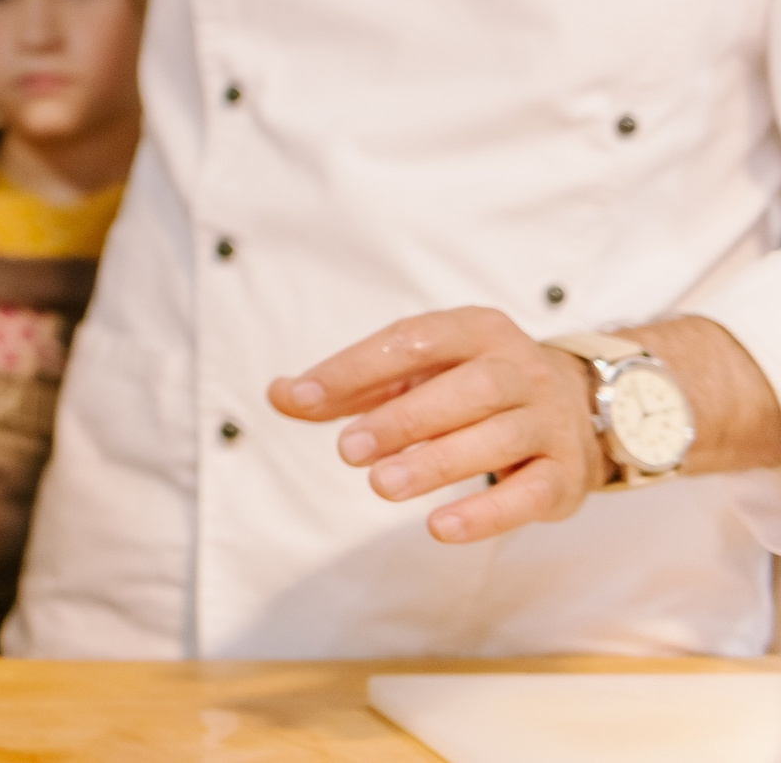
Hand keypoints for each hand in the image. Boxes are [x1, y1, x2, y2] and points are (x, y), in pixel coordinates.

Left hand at [270, 307, 607, 544]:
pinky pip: (531, 492)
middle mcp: (519, 368)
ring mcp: (549, 420)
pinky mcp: (566, 474)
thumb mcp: (413, 374)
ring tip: (382, 485)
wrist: (577, 408)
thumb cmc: (469, 388)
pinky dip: (487, 513)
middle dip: (402, 420)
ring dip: (437, 462)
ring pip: (498, 437)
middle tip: (348, 450)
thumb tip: (281, 395)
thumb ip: (349, 387)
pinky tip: (440, 527)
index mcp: (475, 331)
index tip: (302, 397)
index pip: (412, 339)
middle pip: (465, 390)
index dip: (355, 368)